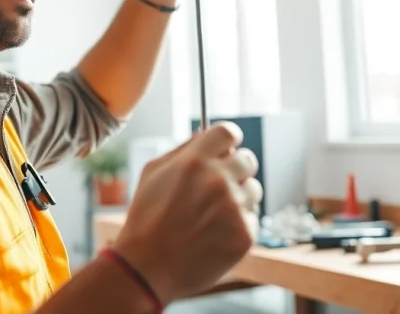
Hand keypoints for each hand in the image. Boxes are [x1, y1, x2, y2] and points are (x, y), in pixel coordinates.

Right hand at [109, 122, 261, 303]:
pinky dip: (238, 224)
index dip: (227, 141)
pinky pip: (252, 218)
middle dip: (235, 169)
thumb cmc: (145, 219)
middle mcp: (219, 180)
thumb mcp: (152, 172)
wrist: (146, 268)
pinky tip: (215, 233)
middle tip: (218, 187)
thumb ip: (182, 149)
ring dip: (239, 197)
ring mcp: (235, 208)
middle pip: (247, 159)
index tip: (226, 150)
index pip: (229, 132)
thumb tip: (204, 134)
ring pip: (254, 189)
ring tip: (213, 214)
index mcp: (196, 160)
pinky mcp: (245, 234)